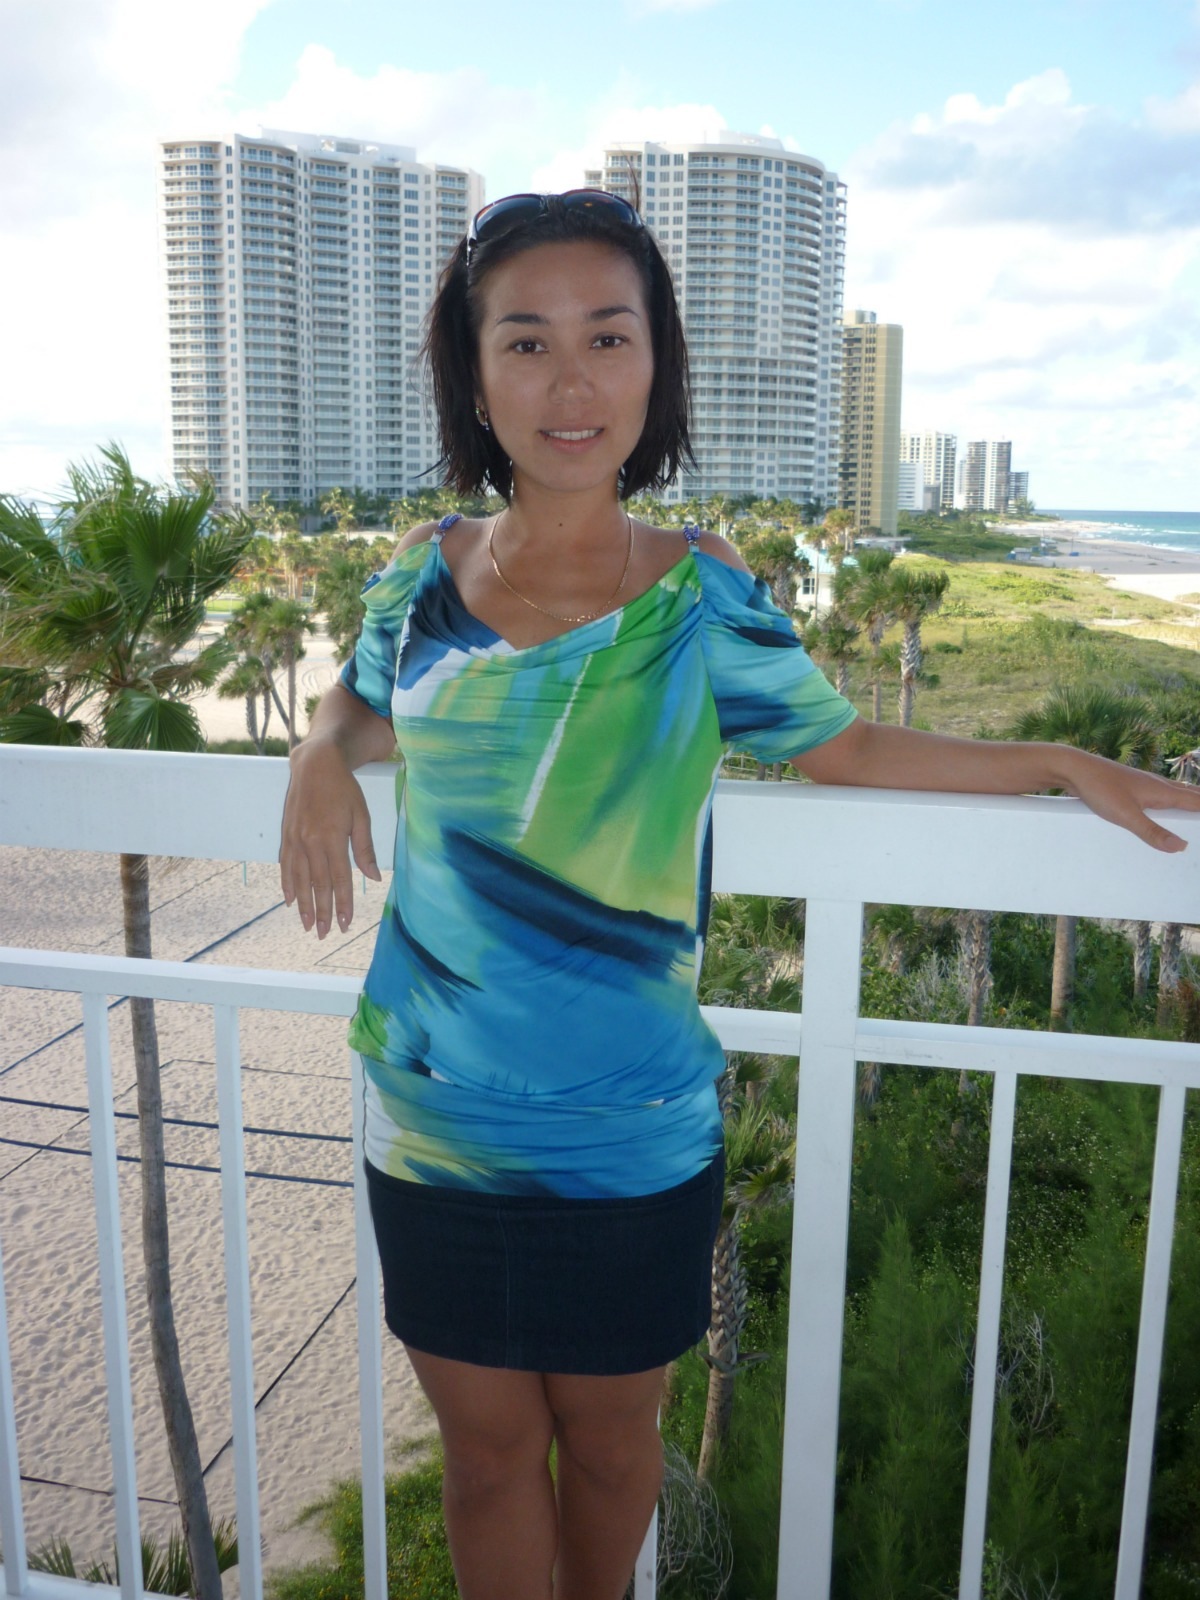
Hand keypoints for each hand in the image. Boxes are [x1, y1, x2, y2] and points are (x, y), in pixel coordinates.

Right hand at [279, 741, 382, 936]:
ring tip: (306, 925)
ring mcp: (295, 840)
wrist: (315, 765)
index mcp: (332, 839)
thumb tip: (373, 877)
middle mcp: (310, 843)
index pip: (339, 880)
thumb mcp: (361, 816)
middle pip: (317, 885)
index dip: (342, 905)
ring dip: (302, 905)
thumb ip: (365, 849)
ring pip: (298, 880)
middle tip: (322, 934)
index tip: (345, 925)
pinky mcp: (286, 835)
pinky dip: (287, 885)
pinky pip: (285, 866)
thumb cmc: (344, 789)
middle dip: (321, 912)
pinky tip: (289, 900)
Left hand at [1059, 752, 1199, 851]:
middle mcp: (1157, 784)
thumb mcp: (1126, 815)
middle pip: (1190, 794)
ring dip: (1189, 799)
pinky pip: (1159, 793)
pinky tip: (1162, 804)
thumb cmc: (1100, 788)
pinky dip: (1171, 800)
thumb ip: (1152, 832)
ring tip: (1196, 807)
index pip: (1196, 801)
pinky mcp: (1130, 785)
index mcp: (1162, 791)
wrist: (1073, 768)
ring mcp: (1143, 783)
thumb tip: (1181, 846)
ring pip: (1175, 791)